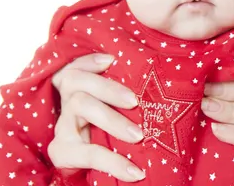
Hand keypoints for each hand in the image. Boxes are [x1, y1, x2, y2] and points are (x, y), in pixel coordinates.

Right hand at [47, 53, 145, 181]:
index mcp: (80, 88)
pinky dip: (113, 162)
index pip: (77, 65)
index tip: (111, 60)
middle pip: (77, 82)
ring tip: (139, 136)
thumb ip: (131, 93)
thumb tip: (171, 81)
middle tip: (135, 102)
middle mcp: (67, 102)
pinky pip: (87, 154)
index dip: (90, 60)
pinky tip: (135, 172)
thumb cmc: (114, 129)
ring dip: (112, 120)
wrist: (95, 169)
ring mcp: (62, 126)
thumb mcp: (120, 108)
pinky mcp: (61, 152)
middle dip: (108, 88)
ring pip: (79, 107)